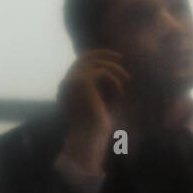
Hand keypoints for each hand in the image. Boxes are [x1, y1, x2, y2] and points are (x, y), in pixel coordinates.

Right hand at [58, 48, 129, 172]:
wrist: (89, 138)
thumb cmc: (97, 125)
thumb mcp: (100, 103)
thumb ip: (102, 87)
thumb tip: (115, 72)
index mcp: (66, 88)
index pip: (79, 63)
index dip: (97, 58)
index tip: (114, 60)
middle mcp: (65, 83)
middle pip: (85, 57)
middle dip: (105, 54)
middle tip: (121, 58)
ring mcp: (71, 81)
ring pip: (96, 63)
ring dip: (115, 70)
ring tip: (127, 80)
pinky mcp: (82, 82)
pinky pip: (102, 71)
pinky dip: (115, 81)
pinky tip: (119, 94)